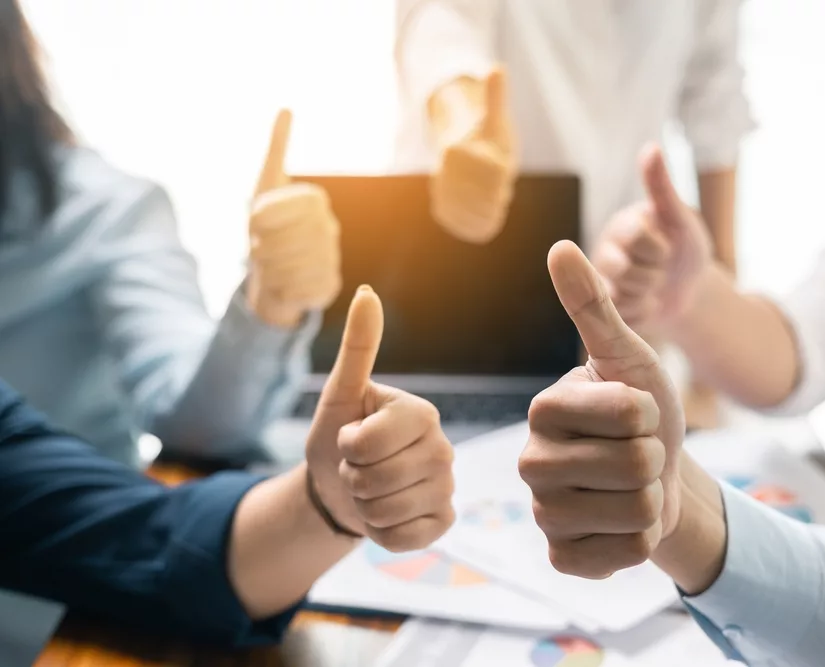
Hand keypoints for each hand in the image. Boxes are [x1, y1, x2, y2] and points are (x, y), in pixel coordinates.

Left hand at [247, 109, 340, 328]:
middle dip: (263, 246)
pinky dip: (283, 289)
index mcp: (314, 200)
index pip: (284, 207)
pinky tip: (281, 283)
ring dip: (270, 268)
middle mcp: (329, 227)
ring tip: (267, 266)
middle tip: (256, 249)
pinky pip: (301, 290)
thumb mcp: (266, 185)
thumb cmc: (267, 226)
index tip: (252, 224)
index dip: (263, 218)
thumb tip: (287, 108)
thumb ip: (276, 148)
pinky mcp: (329, 286)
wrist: (276, 272)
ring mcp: (332, 258)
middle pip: (286, 238)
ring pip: (293, 265)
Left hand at [305, 285, 454, 550]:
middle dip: (352, 479)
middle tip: (358, 468)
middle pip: (377, 480)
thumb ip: (357, 347)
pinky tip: (386, 514)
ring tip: (369, 489)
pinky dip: (381, 532)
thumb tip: (367, 292)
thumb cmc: (338, 435)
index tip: (350, 439)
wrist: (338, 488)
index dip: (345, 448)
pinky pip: (403, 537)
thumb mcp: (339, 394)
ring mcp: (447, 486)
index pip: (366, 444)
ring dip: (363, 505)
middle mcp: (443, 447)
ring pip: (387, 510)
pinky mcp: (444, 521)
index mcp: (421, 412)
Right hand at [430, 68, 515, 243]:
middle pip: (491, 197)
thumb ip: (495, 96)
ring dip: (494, 209)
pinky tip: (486, 214)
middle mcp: (444, 175)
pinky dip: (485, 225)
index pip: (496, 175)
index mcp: (456, 151)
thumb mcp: (494, 118)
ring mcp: (442, 196)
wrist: (460, 159)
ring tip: (492, 198)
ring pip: (483, 215)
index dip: (504, 174)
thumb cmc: (485, 137)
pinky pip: (474, 229)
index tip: (500, 167)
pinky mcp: (445, 215)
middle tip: (497, 185)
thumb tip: (496, 68)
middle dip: (499, 192)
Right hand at [519, 241, 684, 578]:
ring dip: (651, 499)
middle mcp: (531, 462)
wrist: (655, 475)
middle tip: (635, 454)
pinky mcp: (562, 556)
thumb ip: (594, 307)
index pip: (631, 414)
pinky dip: (641, 540)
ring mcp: (543, 514)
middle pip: (636, 467)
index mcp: (543, 409)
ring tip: (630, 487)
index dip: (651, 414)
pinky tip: (620, 524)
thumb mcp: (628, 357)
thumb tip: (560, 247)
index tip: (634, 414)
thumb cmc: (641, 411)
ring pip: (636, 512)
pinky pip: (624, 554)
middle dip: (654, 459)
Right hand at [593, 144, 712, 336]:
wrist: (690, 292)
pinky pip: (622, 315)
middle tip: (662, 270)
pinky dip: (642, 311)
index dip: (658, 248)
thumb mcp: (680, 218)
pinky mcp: (605, 311)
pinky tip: (648, 302)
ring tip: (655, 285)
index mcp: (621, 225)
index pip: (634, 236)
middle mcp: (604, 251)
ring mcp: (602, 283)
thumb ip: (661, 187)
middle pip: (622, 268)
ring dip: (648, 294)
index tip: (668, 248)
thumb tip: (650, 148)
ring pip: (621, 294)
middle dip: (652, 273)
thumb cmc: (686, 249)